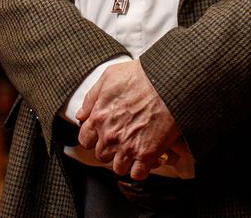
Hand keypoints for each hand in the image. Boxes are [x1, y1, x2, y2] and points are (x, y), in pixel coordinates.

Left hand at [76, 59, 179, 179]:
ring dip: (125, 160)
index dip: (93, 137)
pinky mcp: (146, 154)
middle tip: (121, 139)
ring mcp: (128, 147)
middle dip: (110, 148)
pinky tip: (145, 159)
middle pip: (101, 155)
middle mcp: (110, 135)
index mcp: (99, 116)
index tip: (101, 135)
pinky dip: (141, 169)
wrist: (168, 82)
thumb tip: (82, 114)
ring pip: (118, 167)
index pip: (85, 139)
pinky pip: (137, 174)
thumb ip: (92, 97)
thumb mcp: (110, 76)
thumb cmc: (142, 76)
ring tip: (134, 149)